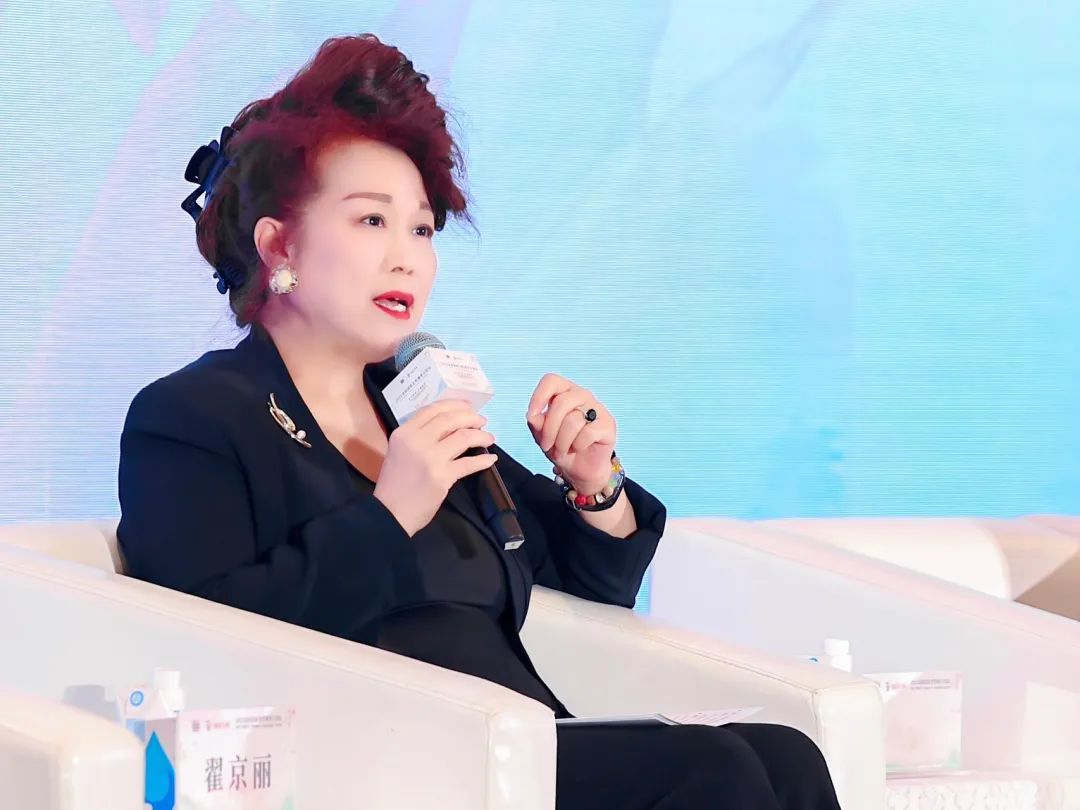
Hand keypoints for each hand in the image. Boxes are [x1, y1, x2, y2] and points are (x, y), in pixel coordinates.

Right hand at [374, 399, 496, 535]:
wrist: (390, 513)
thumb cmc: (394, 484)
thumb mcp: (399, 452)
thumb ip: (418, 437)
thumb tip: (448, 428)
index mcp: (404, 433)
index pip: (433, 409)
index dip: (454, 405)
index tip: (468, 406)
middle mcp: (416, 441)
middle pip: (451, 419)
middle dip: (471, 417)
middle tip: (481, 421)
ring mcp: (430, 458)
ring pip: (463, 437)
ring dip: (481, 436)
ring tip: (489, 438)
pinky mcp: (443, 476)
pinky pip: (469, 463)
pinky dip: (483, 460)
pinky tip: (490, 459)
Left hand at [526, 373, 616, 495]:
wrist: (580, 469)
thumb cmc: (561, 447)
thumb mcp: (542, 435)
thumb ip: (536, 423)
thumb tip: (533, 416)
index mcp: (565, 392)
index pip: (551, 380)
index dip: (538, 396)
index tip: (532, 416)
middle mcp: (582, 395)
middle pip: (561, 402)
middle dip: (549, 429)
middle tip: (546, 446)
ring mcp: (597, 409)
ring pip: (573, 420)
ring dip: (562, 442)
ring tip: (561, 451)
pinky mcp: (608, 425)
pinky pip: (587, 433)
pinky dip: (577, 445)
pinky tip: (578, 449)